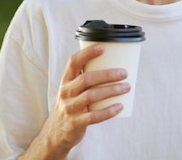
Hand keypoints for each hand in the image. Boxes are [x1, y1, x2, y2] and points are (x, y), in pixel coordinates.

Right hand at [20, 44, 129, 159]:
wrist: (55, 133)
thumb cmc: (70, 105)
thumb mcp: (71, 89)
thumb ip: (85, 78)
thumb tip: (114, 65)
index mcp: (66, 80)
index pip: (73, 62)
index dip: (87, 53)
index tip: (103, 47)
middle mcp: (66, 92)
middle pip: (86, 79)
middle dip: (107, 74)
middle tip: (124, 73)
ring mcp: (70, 107)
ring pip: (91, 96)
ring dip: (111, 90)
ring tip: (126, 87)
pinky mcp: (75, 123)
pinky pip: (94, 116)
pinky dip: (108, 111)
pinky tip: (120, 106)